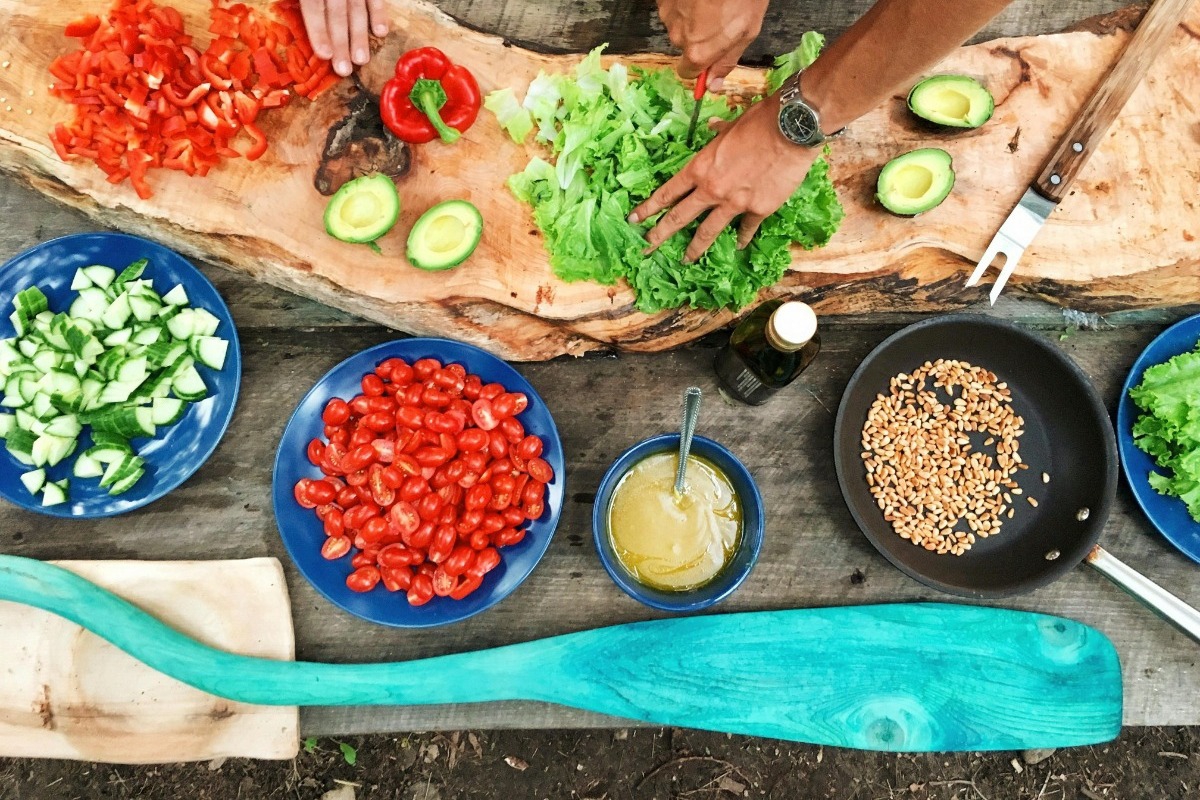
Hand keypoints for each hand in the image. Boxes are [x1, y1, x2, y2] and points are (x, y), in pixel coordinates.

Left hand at [301, 0, 388, 76]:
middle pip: (337, 14)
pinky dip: (379, 15)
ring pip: (357, 10)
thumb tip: (283, 14)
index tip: (325, 55)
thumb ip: (300, 1)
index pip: (313, 7)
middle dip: (341, 43)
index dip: (318, 31)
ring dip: (359, 36)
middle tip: (344, 70)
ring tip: (361, 60)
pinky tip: (381, 33)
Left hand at [629, 96, 816, 261]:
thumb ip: (718, 134)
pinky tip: (738, 245)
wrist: (791, 129)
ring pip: (708, 231)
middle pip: (679, 217)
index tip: (635, 219)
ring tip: (686, 259)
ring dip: (695, 248)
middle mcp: (712, 189)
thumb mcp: (731, 125)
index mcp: (700, 168)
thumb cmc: (759, 121)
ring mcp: (734, 203)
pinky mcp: (758, 209)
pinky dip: (742, 237)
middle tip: (647, 247)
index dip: (649, 207)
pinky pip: (746, 228)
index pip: (667, 193)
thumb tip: (712, 128)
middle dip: (660, 234)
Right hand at [656, 0, 769, 89]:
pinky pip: (672, 4)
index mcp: (698, 51)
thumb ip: (727, 60)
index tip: (710, 54)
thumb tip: (713, 85)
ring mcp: (667, 13)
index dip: (700, 64)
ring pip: (678, 21)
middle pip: (685, 44)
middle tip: (719, 15)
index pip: (688, 72)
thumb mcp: (747, 30)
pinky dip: (684, 0)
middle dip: (699, 34)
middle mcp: (677, 36)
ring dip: (692, 14)